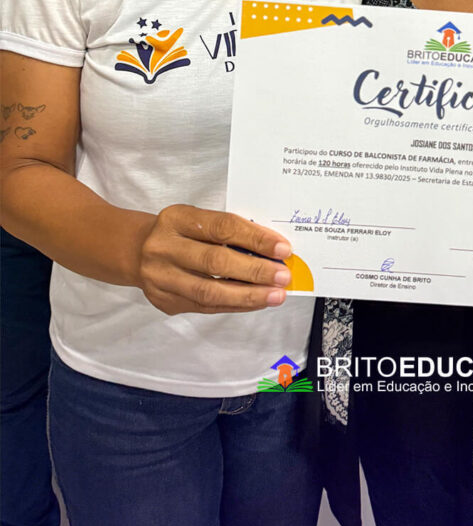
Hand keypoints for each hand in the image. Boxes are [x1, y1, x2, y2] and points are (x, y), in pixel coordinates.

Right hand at [138, 205, 292, 314]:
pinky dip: (234, 305)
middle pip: (216, 262)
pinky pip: (206, 307)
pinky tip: (255, 302)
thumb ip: (229, 231)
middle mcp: (164, 247)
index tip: (282, 248)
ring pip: (210, 291)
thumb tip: (271, 250)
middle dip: (255, 271)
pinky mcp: (165, 301)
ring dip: (248, 295)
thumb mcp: (198, 219)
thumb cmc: (179, 232)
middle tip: (283, 276)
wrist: (136, 250)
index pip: (222, 227)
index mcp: (177, 219)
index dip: (255, 239)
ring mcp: (161, 277)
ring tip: (275, 295)